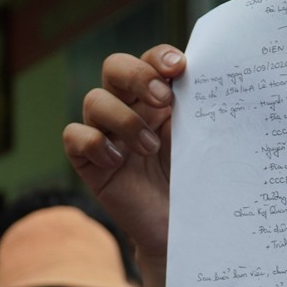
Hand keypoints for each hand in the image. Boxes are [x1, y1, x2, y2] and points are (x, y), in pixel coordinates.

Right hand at [62, 44, 186, 262]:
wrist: (183, 229)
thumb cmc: (195, 182)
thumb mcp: (202, 144)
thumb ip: (200, 111)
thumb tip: (213, 78)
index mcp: (158, 98)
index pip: (150, 60)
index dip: (159, 57)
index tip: (178, 68)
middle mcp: (129, 109)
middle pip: (115, 67)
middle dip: (137, 76)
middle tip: (163, 98)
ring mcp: (106, 134)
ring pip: (94, 100)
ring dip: (125, 119)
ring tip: (151, 148)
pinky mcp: (89, 162)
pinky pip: (74, 136)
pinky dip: (93, 142)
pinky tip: (116, 161)